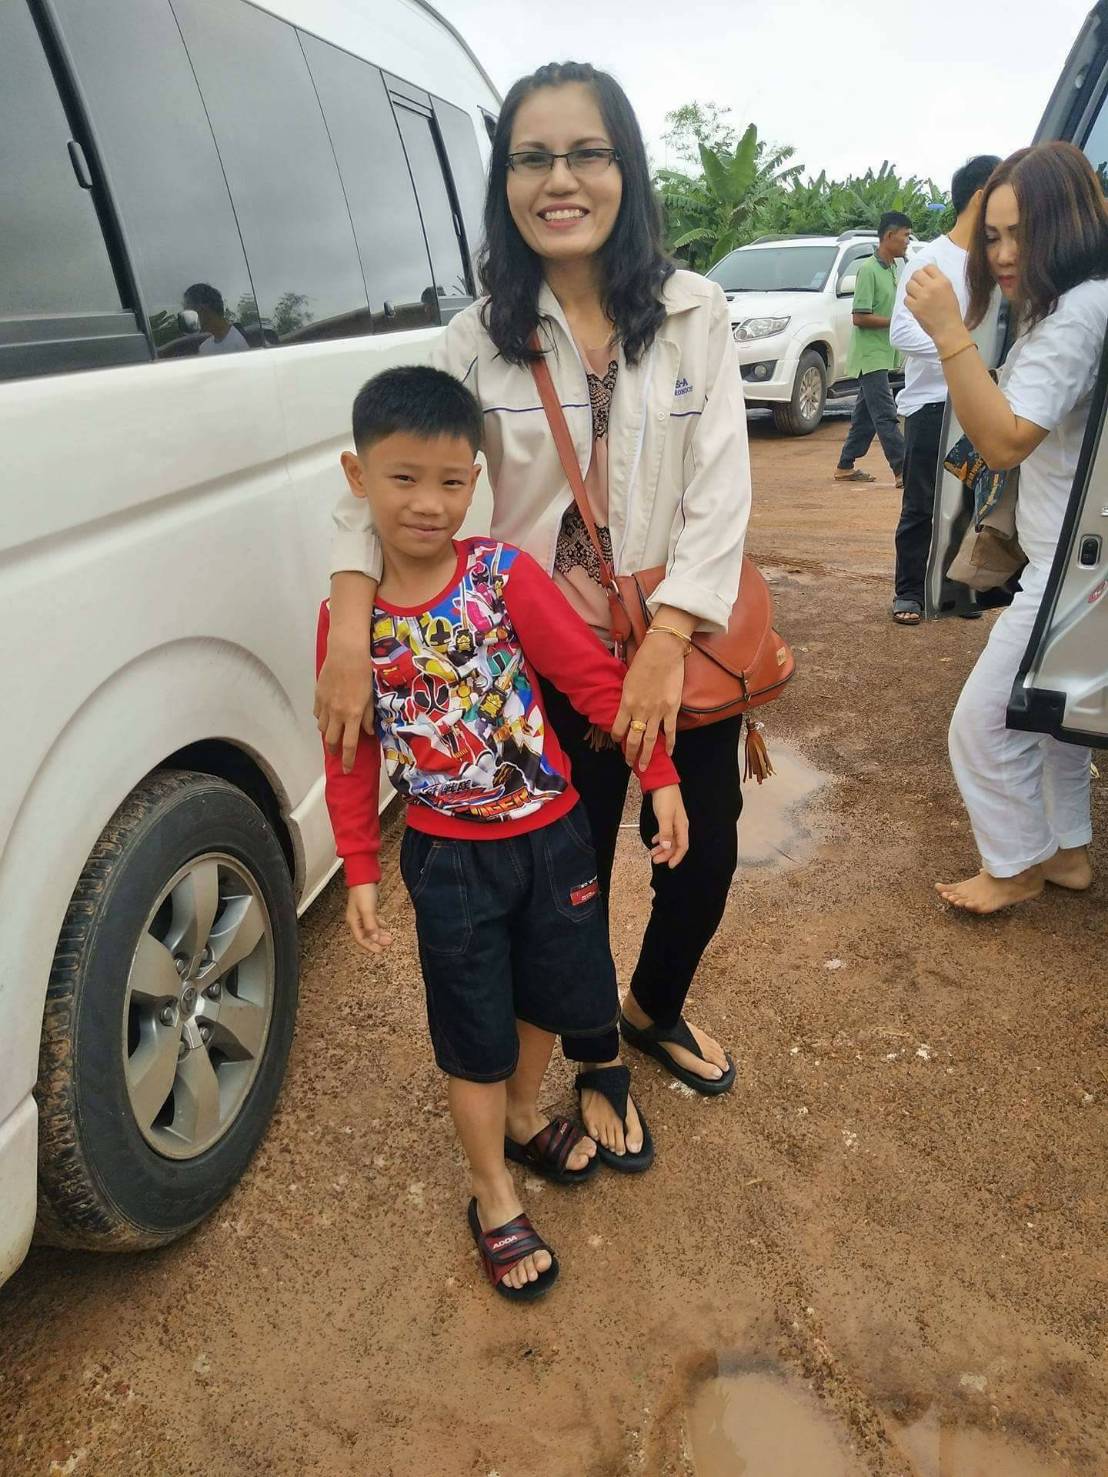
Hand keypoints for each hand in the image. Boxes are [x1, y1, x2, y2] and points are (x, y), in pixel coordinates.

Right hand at [315, 637, 374, 773]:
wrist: (347, 652)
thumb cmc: (364, 672)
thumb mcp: (372, 696)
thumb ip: (369, 716)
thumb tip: (368, 732)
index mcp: (353, 715)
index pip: (350, 745)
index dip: (348, 760)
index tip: (347, 770)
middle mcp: (338, 713)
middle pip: (332, 740)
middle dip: (335, 750)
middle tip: (338, 753)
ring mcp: (326, 705)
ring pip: (322, 728)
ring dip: (328, 733)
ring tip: (334, 733)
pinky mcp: (318, 695)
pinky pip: (317, 714)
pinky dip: (322, 718)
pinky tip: (328, 715)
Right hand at [345, 884, 392, 954]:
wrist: (363, 875)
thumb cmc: (363, 890)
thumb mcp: (368, 910)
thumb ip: (371, 925)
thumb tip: (375, 940)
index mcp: (353, 921)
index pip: (361, 939)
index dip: (370, 946)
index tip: (380, 951)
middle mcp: (356, 919)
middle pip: (366, 935)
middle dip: (377, 940)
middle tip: (388, 943)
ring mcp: (361, 913)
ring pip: (370, 928)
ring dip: (379, 933)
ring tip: (389, 937)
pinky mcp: (367, 908)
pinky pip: (373, 921)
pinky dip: (379, 925)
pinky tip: (385, 926)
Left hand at [612, 633, 685, 769]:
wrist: (663, 650)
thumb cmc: (643, 660)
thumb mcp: (627, 679)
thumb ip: (627, 696)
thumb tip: (626, 707)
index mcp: (626, 702)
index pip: (618, 727)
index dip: (616, 737)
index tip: (617, 740)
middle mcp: (640, 710)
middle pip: (633, 739)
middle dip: (630, 753)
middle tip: (629, 763)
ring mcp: (657, 711)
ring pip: (650, 740)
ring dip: (647, 755)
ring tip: (644, 767)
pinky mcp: (671, 709)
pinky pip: (670, 731)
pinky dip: (670, 744)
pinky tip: (669, 754)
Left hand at [648, 785, 688, 868]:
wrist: (663, 782)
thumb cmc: (665, 798)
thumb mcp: (664, 816)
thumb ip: (665, 832)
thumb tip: (666, 847)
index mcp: (682, 826)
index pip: (682, 846)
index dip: (677, 857)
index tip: (669, 866)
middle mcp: (680, 825)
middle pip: (675, 845)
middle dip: (666, 854)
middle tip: (655, 860)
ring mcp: (674, 821)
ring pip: (670, 839)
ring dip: (662, 847)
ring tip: (652, 852)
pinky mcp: (668, 817)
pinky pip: (666, 832)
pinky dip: (660, 838)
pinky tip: (654, 840)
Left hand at [905, 264, 967, 350]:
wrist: (948, 329)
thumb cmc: (950, 311)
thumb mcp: (949, 291)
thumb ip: (938, 282)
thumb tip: (926, 275)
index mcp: (943, 281)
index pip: (928, 267)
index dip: (925, 272)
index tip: (924, 278)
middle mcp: (932, 287)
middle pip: (916, 274)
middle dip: (916, 279)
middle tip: (918, 287)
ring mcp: (922, 297)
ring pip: (909, 285)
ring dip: (911, 289)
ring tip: (916, 295)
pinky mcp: (915, 307)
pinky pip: (906, 298)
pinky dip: (909, 301)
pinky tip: (914, 304)